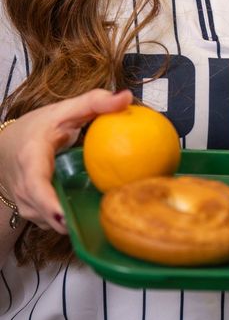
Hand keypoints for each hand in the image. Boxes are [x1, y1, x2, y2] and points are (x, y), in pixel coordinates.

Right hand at [0, 89, 131, 233]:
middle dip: (70, 221)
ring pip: (50, 222)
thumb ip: (95, 102)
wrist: (7, 146)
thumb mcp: (65, 110)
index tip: (66, 216)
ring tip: (101, 218)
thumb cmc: (37, 127)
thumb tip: (126, 97)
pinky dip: (70, 219)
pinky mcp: (33, 213)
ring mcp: (26, 203)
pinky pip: (53, 222)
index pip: (35, 185)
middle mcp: (23, 186)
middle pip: (44, 212)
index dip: (49, 204)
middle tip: (101, 222)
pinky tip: (90, 213)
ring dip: (72, 222)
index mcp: (30, 159)